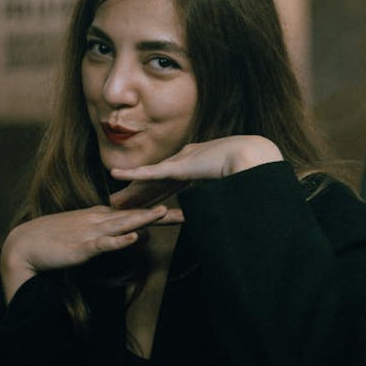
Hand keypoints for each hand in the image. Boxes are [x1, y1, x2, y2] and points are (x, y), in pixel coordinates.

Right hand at [0, 204, 182, 300]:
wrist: (24, 245)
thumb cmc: (54, 241)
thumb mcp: (88, 235)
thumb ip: (113, 234)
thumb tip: (137, 235)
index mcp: (101, 216)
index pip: (134, 209)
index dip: (157, 207)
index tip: (179, 204)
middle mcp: (99, 219)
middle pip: (136, 214)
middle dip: (161, 213)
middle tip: (185, 209)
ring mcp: (92, 232)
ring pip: (123, 224)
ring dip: (144, 218)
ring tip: (166, 212)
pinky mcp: (83, 247)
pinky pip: (105, 243)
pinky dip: (120, 240)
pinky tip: (135, 236)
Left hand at [108, 135, 282, 209]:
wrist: (252, 157)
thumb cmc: (249, 171)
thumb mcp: (232, 184)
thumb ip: (224, 195)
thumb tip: (230, 208)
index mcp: (198, 164)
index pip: (172, 182)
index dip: (158, 193)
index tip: (147, 202)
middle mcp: (186, 160)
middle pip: (155, 182)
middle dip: (139, 194)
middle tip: (121, 204)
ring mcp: (180, 162)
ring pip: (148, 180)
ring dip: (131, 191)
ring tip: (113, 200)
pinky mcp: (177, 167)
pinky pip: (149, 172)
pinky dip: (132, 173)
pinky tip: (115, 175)